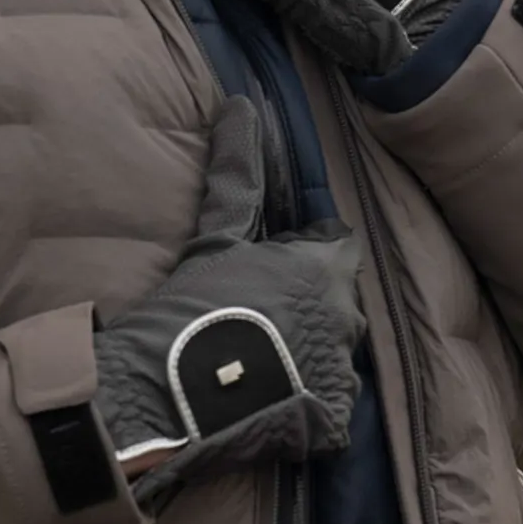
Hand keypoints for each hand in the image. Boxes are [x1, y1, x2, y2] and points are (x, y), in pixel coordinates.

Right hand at [92, 98, 363, 506]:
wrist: (174, 396)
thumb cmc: (197, 304)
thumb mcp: (216, 236)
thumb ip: (237, 172)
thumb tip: (239, 102)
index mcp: (326, 266)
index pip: (336, 246)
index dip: (301, 253)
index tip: (267, 267)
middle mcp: (348, 315)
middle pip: (337, 301)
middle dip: (307, 304)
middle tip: (254, 316)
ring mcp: (342, 372)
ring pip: (333, 351)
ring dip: (306, 351)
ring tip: (254, 360)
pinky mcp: (333, 420)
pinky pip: (325, 403)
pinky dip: (301, 400)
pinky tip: (262, 398)